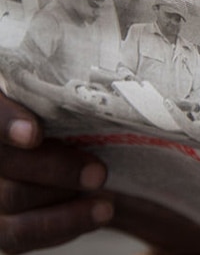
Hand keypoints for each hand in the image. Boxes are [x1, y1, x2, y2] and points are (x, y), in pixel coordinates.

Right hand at [0, 91, 111, 252]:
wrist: (79, 149)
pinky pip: (18, 234)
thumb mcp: (69, 84)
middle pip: (2, 162)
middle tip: (98, 172)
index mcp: (3, 106)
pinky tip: (97, 212)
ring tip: (105, 198)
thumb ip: (67, 78)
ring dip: (61, 203)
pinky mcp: (2, 223)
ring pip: (9, 200)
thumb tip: (99, 50)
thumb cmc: (78, 108)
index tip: (33, 134)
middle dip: (51, 169)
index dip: (5, 121)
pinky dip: (61, 225)